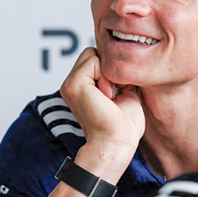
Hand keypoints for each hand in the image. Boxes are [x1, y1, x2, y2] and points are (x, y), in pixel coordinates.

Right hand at [59, 48, 144, 170]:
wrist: (117, 143)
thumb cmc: (124, 127)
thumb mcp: (126, 94)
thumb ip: (120, 77)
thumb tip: (126, 60)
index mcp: (83, 87)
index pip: (98, 59)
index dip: (114, 70)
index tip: (118, 92)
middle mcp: (73, 84)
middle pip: (94, 53)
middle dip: (109, 68)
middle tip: (114, 93)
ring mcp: (70, 83)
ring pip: (93, 54)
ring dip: (109, 73)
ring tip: (110, 96)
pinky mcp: (74, 83)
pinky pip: (93, 59)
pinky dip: (106, 76)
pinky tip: (107, 96)